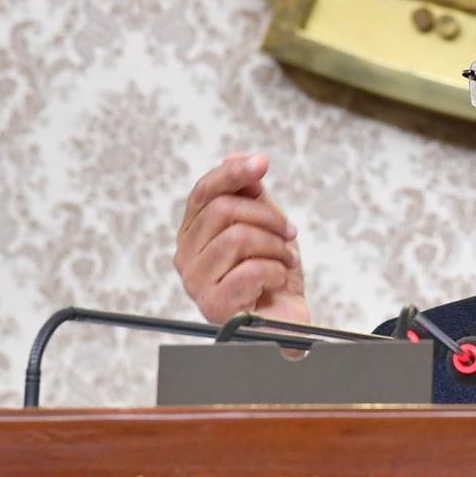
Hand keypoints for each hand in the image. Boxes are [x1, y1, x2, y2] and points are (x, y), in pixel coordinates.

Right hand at [174, 154, 308, 324]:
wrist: (286, 320)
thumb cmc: (272, 274)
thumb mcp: (265, 224)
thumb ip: (249, 193)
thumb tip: (236, 156)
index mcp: (194, 232)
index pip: (203, 191)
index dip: (233, 173)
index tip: (263, 164)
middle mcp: (186, 256)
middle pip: (224, 210)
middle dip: (269, 217)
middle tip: (289, 234)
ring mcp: (195, 282)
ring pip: (238, 238)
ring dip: (275, 247)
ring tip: (284, 261)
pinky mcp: (212, 306)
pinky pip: (249, 270)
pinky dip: (275, 271)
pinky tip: (276, 281)